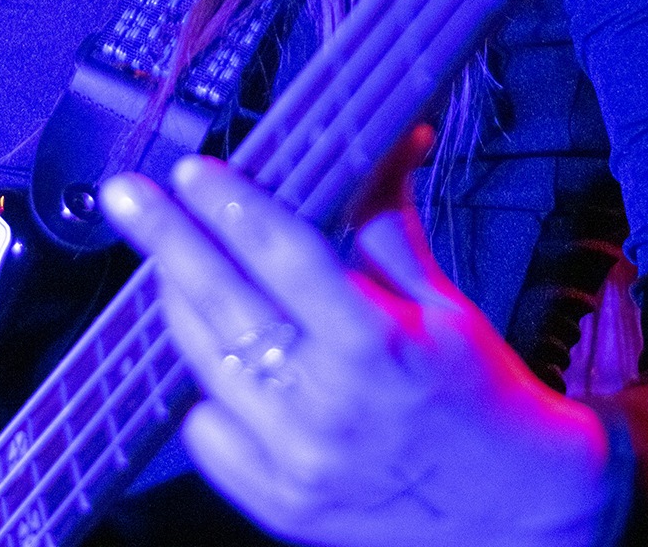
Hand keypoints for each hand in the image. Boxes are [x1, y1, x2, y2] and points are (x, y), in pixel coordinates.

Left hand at [99, 144, 612, 545]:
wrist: (518, 513)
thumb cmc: (481, 395)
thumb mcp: (441, 300)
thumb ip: (386, 221)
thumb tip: (381, 137)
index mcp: (378, 345)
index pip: (286, 257)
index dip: (233, 207)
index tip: (195, 170)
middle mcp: (329, 407)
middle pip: (224, 305)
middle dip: (166, 240)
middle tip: (129, 196)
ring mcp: (298, 464)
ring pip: (204, 364)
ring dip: (177, 303)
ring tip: (168, 260)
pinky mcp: (281, 506)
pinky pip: (207, 435)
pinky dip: (202, 385)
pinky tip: (210, 350)